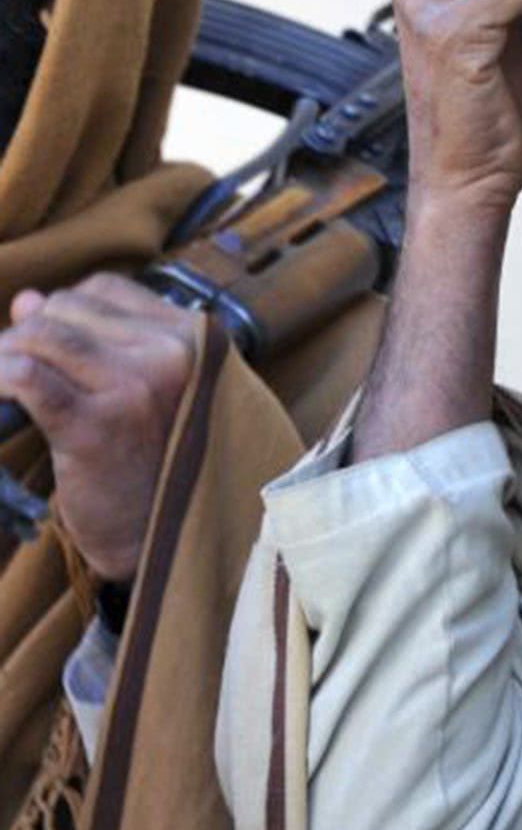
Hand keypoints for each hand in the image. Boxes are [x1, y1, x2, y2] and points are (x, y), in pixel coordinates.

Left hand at [0, 276, 201, 582]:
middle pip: (67, 309)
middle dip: (27, 336)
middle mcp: (172, 354)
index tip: (41, 346)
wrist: (160, 539)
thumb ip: (91, 339)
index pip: (106, 290)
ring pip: (39, 337)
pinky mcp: (97, 424)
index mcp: (194, 340)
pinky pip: (25, 376)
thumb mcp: (140, 392)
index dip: (61, 311)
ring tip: (0, 387)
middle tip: (13, 375)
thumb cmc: (150, 465)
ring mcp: (137, 386)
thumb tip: (26, 300)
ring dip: (3, 357)